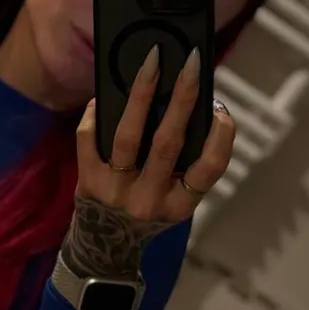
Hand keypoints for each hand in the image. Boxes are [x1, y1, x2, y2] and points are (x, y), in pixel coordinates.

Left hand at [64, 46, 234, 278]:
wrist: (103, 247)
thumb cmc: (147, 210)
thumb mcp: (174, 200)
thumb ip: (185, 166)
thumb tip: (192, 105)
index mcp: (179, 205)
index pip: (208, 169)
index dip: (220, 137)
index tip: (222, 109)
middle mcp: (147, 200)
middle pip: (168, 142)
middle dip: (183, 98)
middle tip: (193, 62)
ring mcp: (114, 190)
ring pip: (128, 135)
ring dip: (142, 93)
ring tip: (152, 62)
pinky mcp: (87, 180)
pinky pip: (89, 138)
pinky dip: (96, 112)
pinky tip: (105, 93)